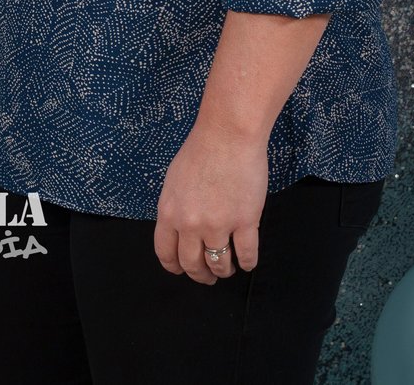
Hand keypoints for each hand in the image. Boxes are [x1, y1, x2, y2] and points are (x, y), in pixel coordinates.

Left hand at [152, 120, 268, 284]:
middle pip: (192, 264)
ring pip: (219, 264)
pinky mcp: (245, 222)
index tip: (182, 270)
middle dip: (200, 275)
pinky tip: (247, 262)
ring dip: (224, 270)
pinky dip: (247, 263)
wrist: (228, 135)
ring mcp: (218, 225)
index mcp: (169, 213)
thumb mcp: (174, 181)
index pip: (166, 253)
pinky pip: (246, 254)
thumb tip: (179, 228)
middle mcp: (190, 224)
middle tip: (208, 277)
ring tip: (228, 269)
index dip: (175, 267)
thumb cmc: (201, 150)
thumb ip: (175, 208)